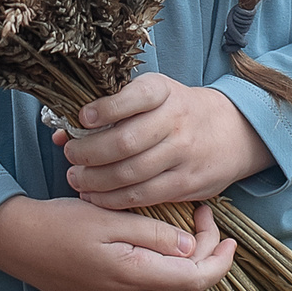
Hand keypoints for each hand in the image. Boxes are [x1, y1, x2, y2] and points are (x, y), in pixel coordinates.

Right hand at [0, 196, 236, 290]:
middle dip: (202, 273)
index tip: (227, 237)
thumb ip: (154, 233)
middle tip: (199, 235)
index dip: (219, 261)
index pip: (194, 280)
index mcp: (132, 276)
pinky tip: (157, 282)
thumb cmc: (62, 223)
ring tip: (182, 257)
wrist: (19, 242)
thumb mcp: (110, 215)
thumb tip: (191, 247)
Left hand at [57, 75, 274, 210]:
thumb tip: (60, 131)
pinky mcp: (186, 184)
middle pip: (126, 141)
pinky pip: (144, 196)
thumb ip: (110, 110)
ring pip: (131, 173)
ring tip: (76, 178)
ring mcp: (183, 154)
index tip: (82, 118)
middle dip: (90, 152)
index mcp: (164, 91)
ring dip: (96, 180)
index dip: (105, 109)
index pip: (134, 97)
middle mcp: (176, 121)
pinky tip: (95, 196)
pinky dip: (114, 199)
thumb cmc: (177, 111)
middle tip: (70, 155)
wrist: (231, 132)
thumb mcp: (152, 96)